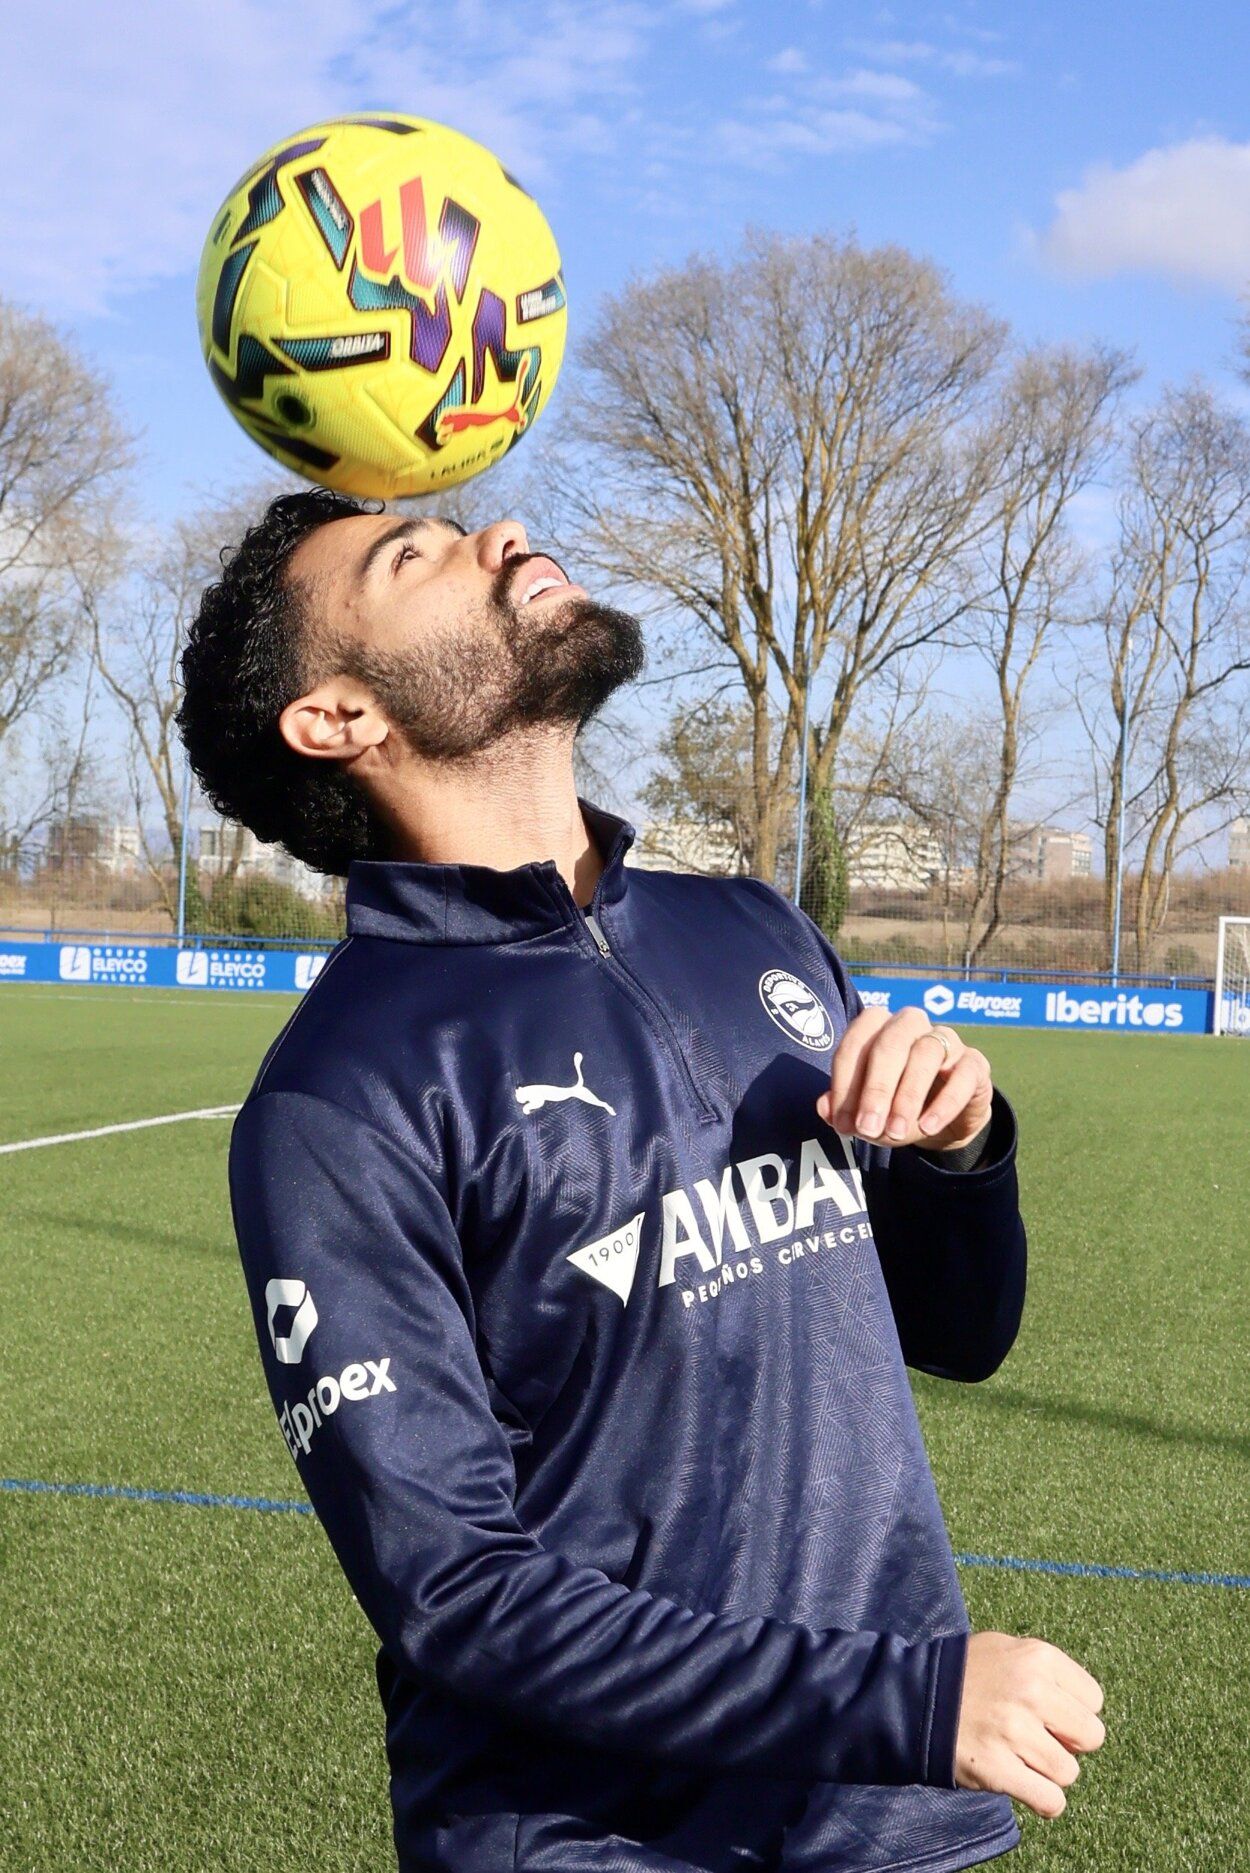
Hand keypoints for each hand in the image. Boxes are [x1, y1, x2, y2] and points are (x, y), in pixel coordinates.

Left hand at [816, 1006, 992, 1152]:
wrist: (940, 1122)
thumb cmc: (893, 1107)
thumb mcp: (867, 1113)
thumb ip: (843, 1110)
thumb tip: (824, 1109)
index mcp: (878, 1027)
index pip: (856, 1042)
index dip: (845, 1083)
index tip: (843, 1123)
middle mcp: (911, 1025)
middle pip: (890, 1042)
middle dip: (875, 1088)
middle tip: (867, 1128)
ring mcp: (946, 1040)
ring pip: (926, 1053)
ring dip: (908, 1096)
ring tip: (896, 1132)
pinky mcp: (974, 1063)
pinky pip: (963, 1075)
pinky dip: (944, 1103)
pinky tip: (927, 1126)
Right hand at [955, 1631, 1105, 1817]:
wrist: (912, 1697)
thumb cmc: (965, 1674)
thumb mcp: (1006, 1650)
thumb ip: (1045, 1671)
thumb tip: (1083, 1707)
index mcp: (1037, 1657)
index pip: (1093, 1699)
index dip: (1073, 1710)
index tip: (1050, 1713)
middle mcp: (1030, 1691)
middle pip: (1091, 1736)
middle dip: (1069, 1743)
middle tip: (1040, 1739)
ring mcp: (1014, 1731)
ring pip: (1068, 1772)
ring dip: (1049, 1772)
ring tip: (1021, 1758)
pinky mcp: (998, 1768)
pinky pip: (1050, 1801)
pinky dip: (1043, 1801)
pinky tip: (1025, 1785)